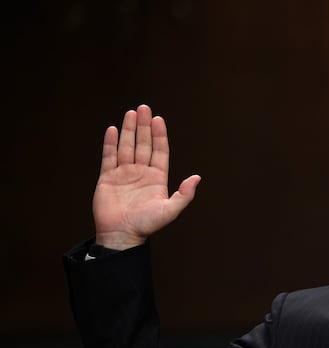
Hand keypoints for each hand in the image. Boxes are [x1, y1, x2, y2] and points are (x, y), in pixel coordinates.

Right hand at [93, 104, 200, 249]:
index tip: (158, 119)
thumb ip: (184, 194)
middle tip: (143, 108)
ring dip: (129, 130)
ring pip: (127, 146)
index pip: (159, 151)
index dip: (159, 135)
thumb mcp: (170, 210)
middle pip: (143, 144)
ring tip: (131, 113)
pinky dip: (110, 143)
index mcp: (157, 178)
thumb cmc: (147, 225)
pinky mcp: (108, 177)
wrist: (122, 235)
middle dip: (144, 126)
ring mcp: (124, 174)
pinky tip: (112, 129)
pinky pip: (109, 156)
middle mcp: (141, 172)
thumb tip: (197, 177)